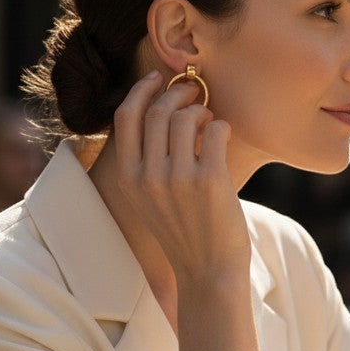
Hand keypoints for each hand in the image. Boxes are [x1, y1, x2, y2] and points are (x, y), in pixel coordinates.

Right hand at [113, 70, 249, 284]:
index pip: (126, 117)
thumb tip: (163, 111)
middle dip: (178, 92)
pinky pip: (217, 131)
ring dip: (202, 110)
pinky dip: (223, 127)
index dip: (142, 90)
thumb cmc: (184, 233)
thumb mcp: (149, 200)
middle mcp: (149, 176)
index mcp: (129, 179)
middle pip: (159, 111)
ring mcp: (179, 178)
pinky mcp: (210, 180)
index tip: (157, 78)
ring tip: (210, 121)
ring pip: (188, 117)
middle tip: (194, 91)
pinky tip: (224, 136)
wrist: (208, 272)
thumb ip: (148, 162)